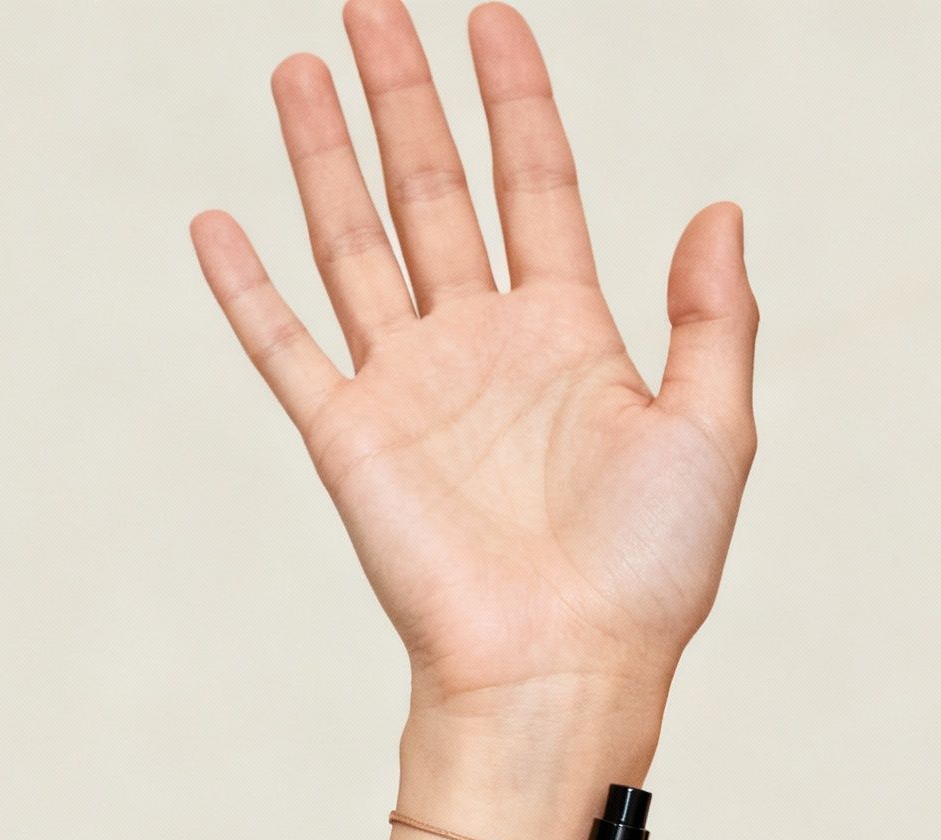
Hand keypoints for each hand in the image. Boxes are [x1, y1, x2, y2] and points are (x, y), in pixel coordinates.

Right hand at [189, 0, 756, 717]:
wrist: (565, 672)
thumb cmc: (651, 571)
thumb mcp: (714, 429)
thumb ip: (716, 316)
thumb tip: (721, 207)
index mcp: (573, 335)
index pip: (536, 185)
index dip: (516, 103)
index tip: (491, 20)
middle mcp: (484, 345)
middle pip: (435, 191)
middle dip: (405, 99)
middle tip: (372, 9)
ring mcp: (411, 386)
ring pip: (357, 242)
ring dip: (325, 157)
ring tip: (302, 66)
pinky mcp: (349, 437)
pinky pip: (286, 345)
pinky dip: (248, 288)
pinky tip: (219, 219)